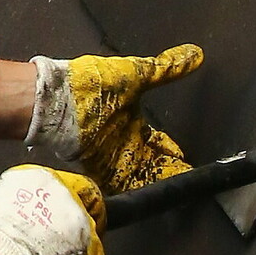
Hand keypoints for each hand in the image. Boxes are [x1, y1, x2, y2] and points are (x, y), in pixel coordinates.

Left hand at [28, 45, 202, 193]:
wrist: (59, 97)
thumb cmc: (93, 83)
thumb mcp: (137, 74)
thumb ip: (166, 69)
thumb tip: (195, 53)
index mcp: (133, 122)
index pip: (160, 143)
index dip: (173, 152)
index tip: (189, 163)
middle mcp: (124, 142)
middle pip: (151, 164)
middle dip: (167, 173)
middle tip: (184, 185)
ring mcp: (110, 156)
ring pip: (137, 177)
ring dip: (152, 184)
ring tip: (169, 195)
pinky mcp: (96, 167)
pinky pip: (116, 186)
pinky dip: (129, 193)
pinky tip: (142, 200)